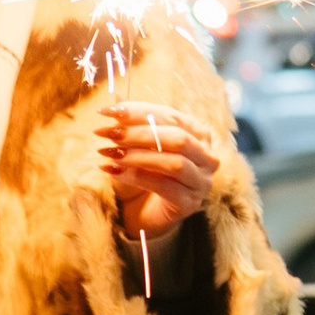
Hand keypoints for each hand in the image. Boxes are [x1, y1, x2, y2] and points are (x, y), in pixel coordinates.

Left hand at [98, 100, 218, 242]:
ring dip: (138, 156)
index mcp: (198, 133)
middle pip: (177, 138)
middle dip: (139, 133)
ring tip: (109, 153)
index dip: (139, 112)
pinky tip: (113, 172)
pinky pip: (164, 187)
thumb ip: (132, 123)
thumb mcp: (139, 144)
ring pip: (174, 163)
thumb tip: (115, 102)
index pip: (170, 116)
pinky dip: (136, 177)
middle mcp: (207, 157)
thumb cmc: (146, 171)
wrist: (146, 212)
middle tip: (107, 133)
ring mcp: (201, 182)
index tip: (108, 111)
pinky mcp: (189, 204)